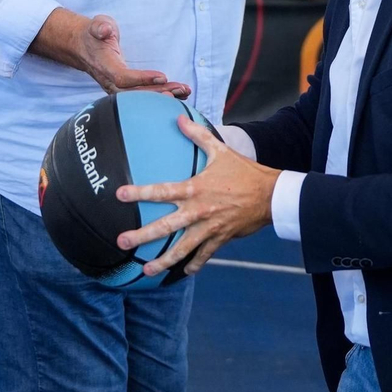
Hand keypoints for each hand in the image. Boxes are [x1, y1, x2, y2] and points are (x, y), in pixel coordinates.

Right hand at [75, 14, 190, 98]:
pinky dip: (161, 95)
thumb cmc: (94, 35)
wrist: (84, 47)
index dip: (141, 79)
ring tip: (184, 91)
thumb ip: (100, 26)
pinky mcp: (125, 89)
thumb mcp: (96, 25)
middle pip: (134, 94)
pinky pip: (142, 97)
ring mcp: (117, 87)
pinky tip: (180, 94)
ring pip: (140, 98)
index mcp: (104, 65)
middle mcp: (110, 81)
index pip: (122, 77)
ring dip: (163, 95)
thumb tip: (104, 30)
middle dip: (157, 93)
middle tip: (179, 89)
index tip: (162, 75)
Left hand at [115, 118, 278, 275]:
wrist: (271, 195)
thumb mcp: (221, 151)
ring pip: (182, 249)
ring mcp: (209, 228)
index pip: (161, 190)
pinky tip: (184, 272)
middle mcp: (198, 211)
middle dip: (142, 236)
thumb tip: (178, 118)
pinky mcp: (220, 238)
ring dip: (163, 261)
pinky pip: (204, 255)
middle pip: (165, 226)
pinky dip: (194, 265)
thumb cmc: (245, 172)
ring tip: (146, 271)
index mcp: (195, 189)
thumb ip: (197, 135)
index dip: (140, 192)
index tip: (120, 195)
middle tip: (122, 242)